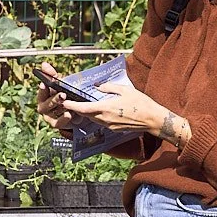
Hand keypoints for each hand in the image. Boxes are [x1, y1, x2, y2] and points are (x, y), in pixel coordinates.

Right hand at [35, 62, 77, 130]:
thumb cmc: (64, 97)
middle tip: (63, 95)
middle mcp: (43, 107)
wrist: (73, 113)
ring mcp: (48, 116)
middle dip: (54, 99)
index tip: (44, 83)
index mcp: (43, 96)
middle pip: (46, 103)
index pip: (42, 91)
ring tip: (67, 104)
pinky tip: (69, 114)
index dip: (43, 88)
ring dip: (60, 108)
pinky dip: (64, 118)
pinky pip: (58, 122)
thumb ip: (53, 76)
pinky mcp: (56, 124)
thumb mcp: (60, 85)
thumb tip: (44, 64)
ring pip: (52, 112)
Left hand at [62, 79, 192, 146]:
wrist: (153, 119)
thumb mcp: (125, 90)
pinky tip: (101, 111)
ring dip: (88, 113)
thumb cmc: (141, 103)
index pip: (83, 108)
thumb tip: (99, 87)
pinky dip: (97, 117)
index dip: (72, 106)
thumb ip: (109, 87)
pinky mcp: (114, 129)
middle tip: (72, 101)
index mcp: (105, 108)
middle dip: (78, 109)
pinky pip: (101, 122)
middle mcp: (105, 119)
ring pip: (93, 119)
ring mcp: (109, 126)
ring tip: (85, 105)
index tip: (64, 102)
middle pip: (86, 115)